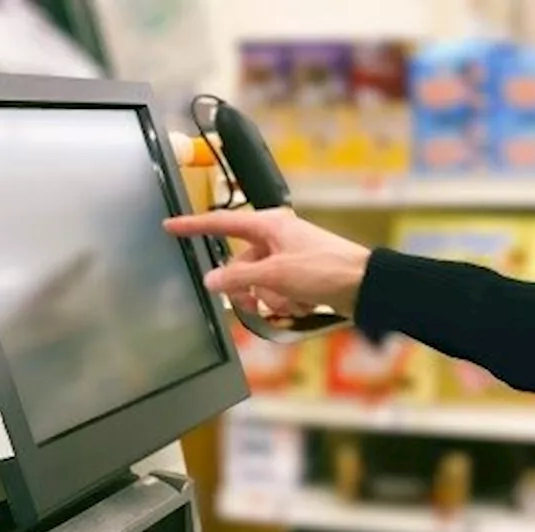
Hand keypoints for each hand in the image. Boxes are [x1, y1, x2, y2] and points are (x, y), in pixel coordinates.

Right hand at [163, 208, 370, 316]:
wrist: (365, 286)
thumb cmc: (323, 269)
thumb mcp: (275, 274)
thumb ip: (238, 278)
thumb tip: (211, 281)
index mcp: (268, 225)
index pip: (222, 223)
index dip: (194, 226)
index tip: (170, 226)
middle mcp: (275, 237)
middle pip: (240, 264)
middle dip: (248, 288)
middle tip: (255, 302)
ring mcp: (287, 257)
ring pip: (259, 283)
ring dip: (271, 298)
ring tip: (292, 302)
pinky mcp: (299, 276)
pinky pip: (277, 292)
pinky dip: (286, 302)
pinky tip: (304, 304)